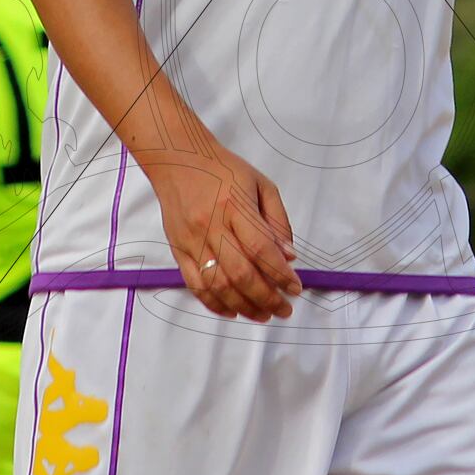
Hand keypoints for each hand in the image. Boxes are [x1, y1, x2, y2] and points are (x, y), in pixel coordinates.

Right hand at [143, 141, 301, 321]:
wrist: (178, 159)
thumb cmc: (224, 169)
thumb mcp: (261, 184)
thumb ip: (277, 220)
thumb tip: (288, 256)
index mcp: (235, 205)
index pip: (261, 248)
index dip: (280, 274)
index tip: (296, 289)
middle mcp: (211, 226)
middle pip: (240, 273)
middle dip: (266, 298)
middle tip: (284, 310)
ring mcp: (192, 241)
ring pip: (218, 285)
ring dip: (243, 307)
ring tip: (263, 315)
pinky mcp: (178, 250)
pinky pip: (195, 285)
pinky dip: (214, 304)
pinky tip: (233, 312)